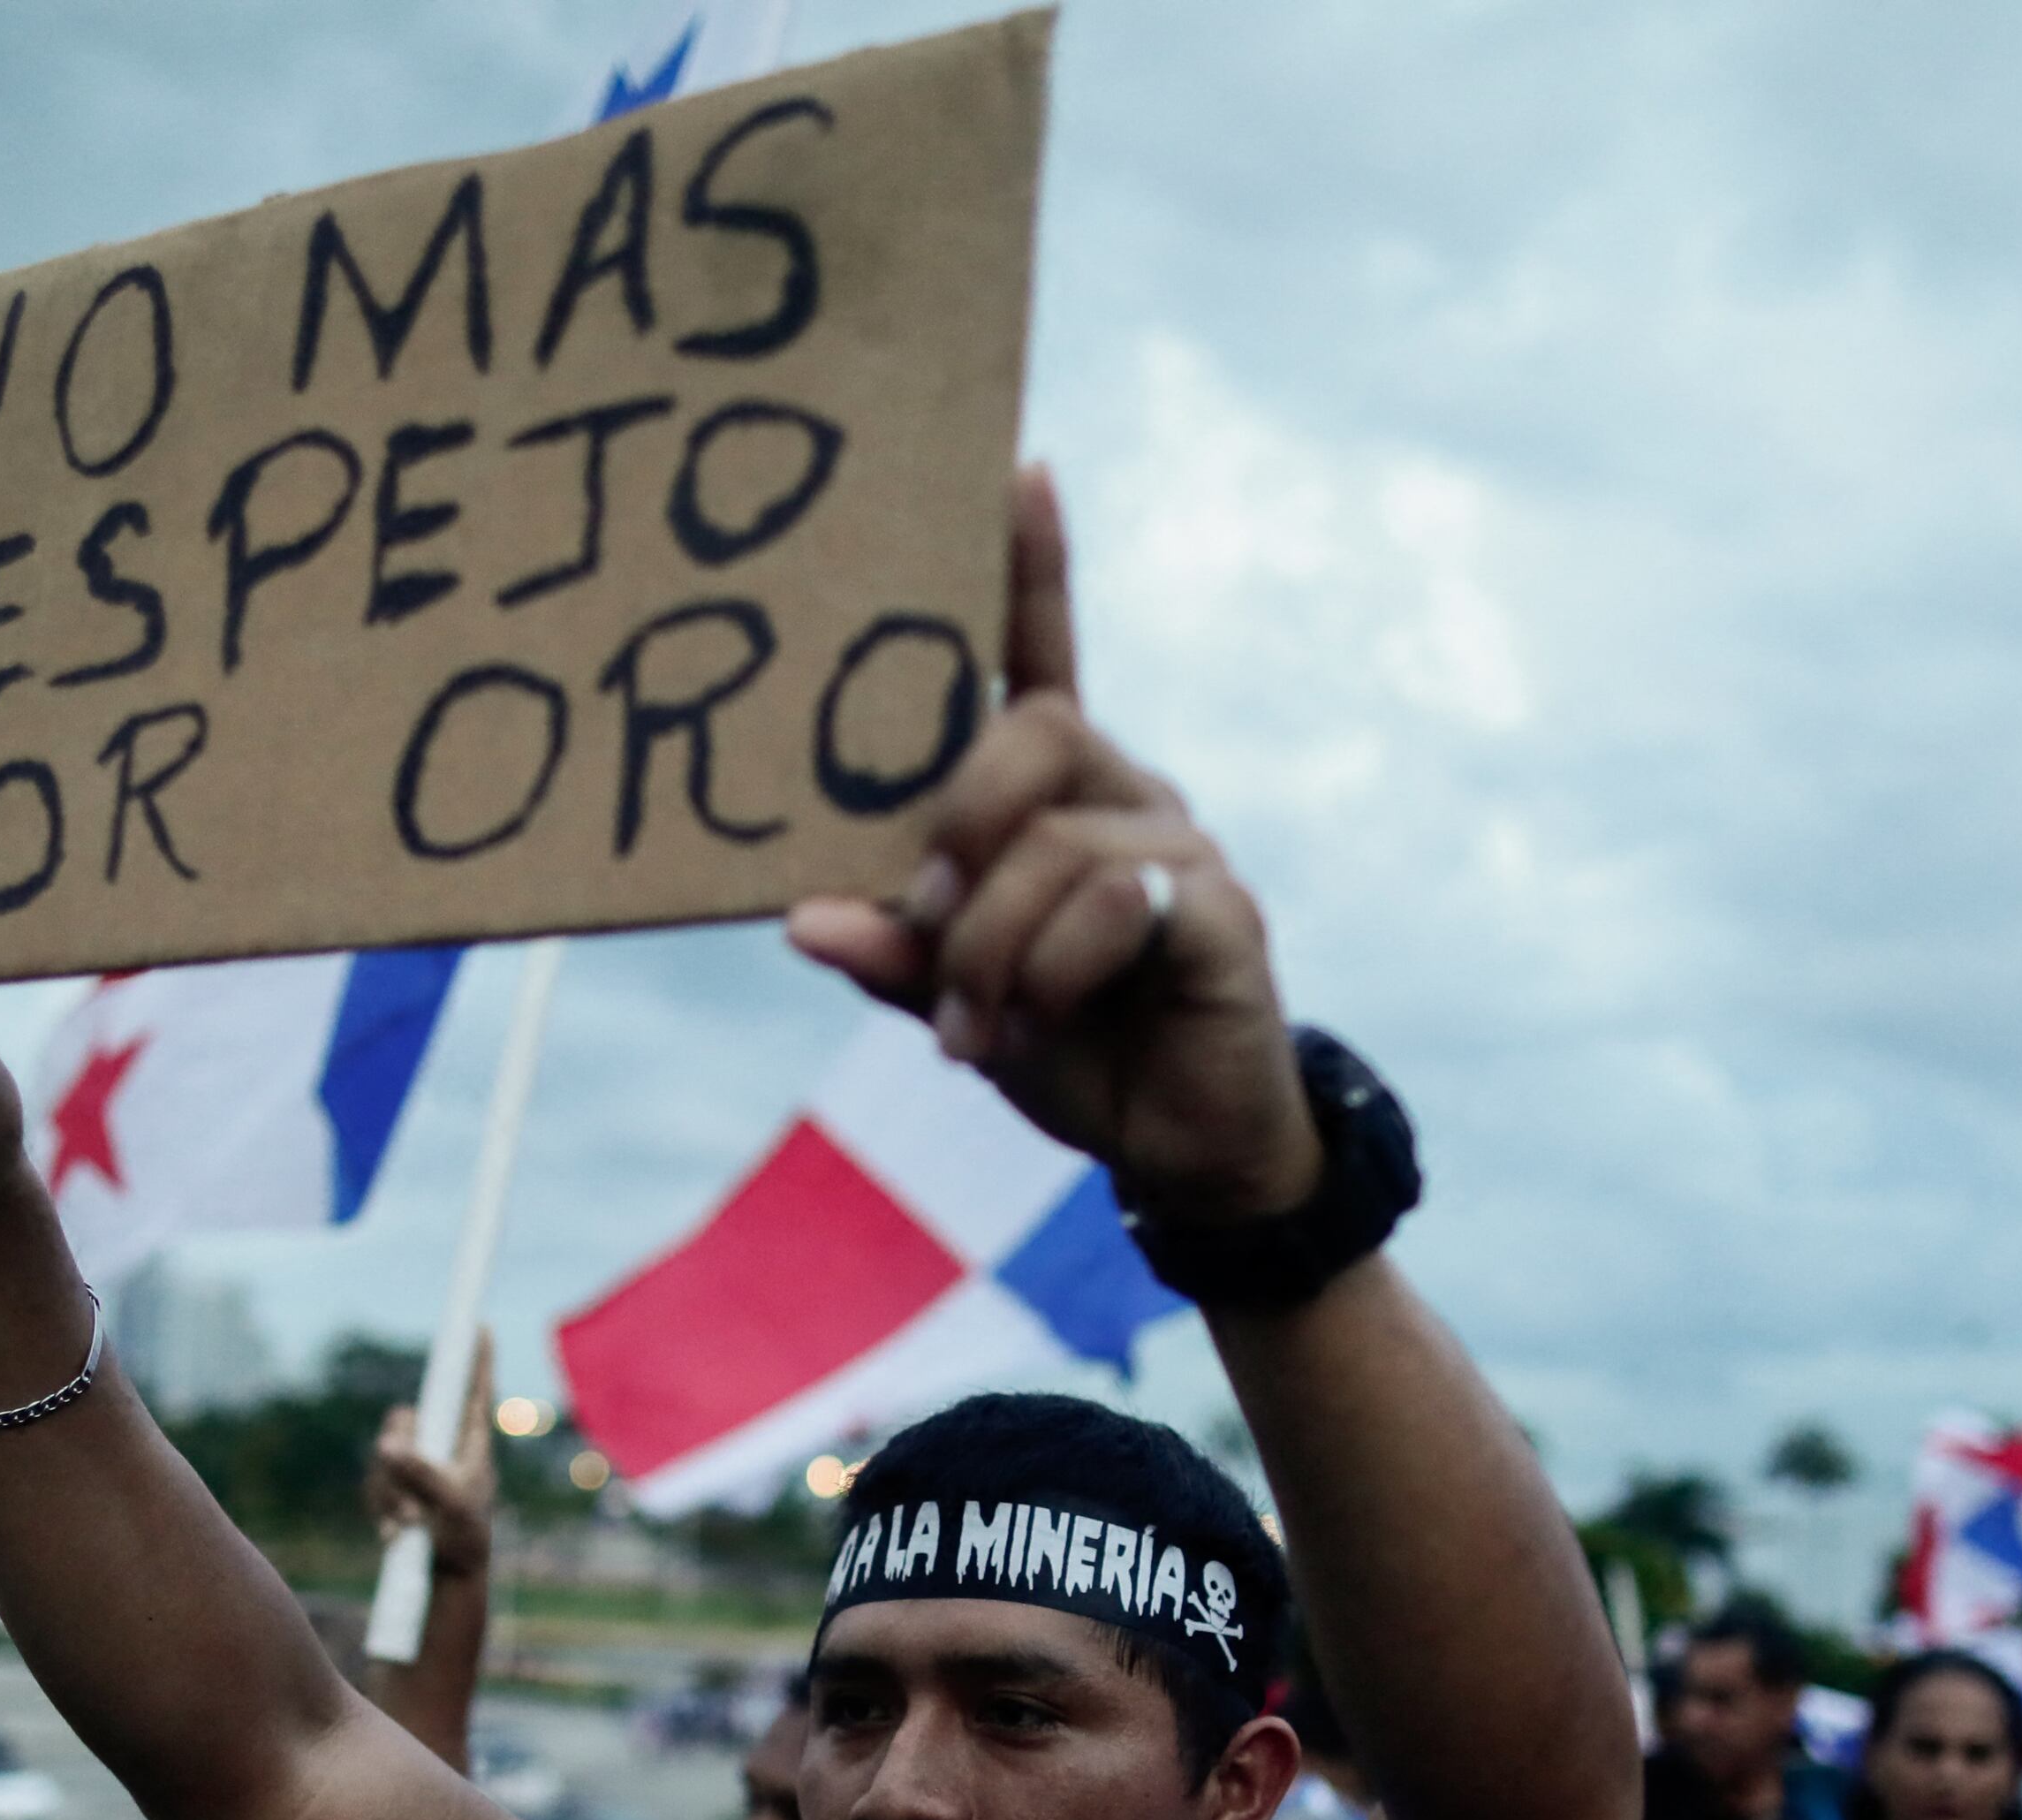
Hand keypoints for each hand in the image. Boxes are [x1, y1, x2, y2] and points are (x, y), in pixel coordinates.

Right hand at [367, 1332, 499, 1575]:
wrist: (446, 1577)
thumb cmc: (464, 1538)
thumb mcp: (449, 1505)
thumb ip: (421, 1475)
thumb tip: (387, 1444)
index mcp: (470, 1443)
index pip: (475, 1392)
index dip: (478, 1359)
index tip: (481, 1324)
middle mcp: (442, 1445)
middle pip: (409, 1416)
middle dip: (399, 1452)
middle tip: (404, 1487)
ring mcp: (415, 1464)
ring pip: (385, 1451)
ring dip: (389, 1490)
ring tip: (408, 1523)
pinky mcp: (394, 1485)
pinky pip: (373, 1479)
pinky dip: (381, 1504)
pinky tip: (395, 1533)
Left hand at [783, 468, 1319, 1229]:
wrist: (1180, 1149)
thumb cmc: (1067, 1050)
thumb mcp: (955, 999)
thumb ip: (892, 950)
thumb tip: (800, 918)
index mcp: (1059, 793)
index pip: (1044, 654)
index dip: (1032, 565)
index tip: (1018, 467)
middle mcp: (1127, 792)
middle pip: (1033, 732)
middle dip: (957, 829)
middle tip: (922, 922)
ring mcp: (1181, 845)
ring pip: (1056, 843)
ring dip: (990, 949)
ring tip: (975, 1033)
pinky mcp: (1221, 909)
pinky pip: (1113, 906)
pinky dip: (1050, 974)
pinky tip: (1034, 1027)